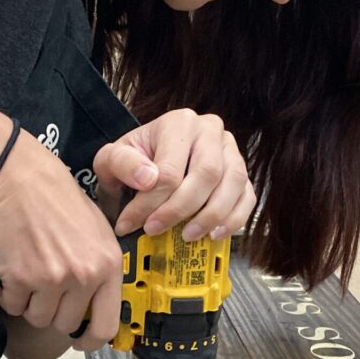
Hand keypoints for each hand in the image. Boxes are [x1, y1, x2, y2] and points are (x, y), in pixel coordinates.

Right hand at [0, 128, 122, 351]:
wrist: (15, 176)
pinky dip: (8, 294)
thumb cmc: (53, 195)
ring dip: (29, 303)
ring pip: (38, 318)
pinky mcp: (20, 279)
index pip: (107, 324)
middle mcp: (84, 275)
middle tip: (43, 289)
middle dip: (51, 311)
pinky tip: (11, 270)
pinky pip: (13, 306)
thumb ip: (99, 264)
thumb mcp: (95, 227)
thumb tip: (95, 300)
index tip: (80, 340)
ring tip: (27, 274)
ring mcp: (52, 279)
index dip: (91, 339)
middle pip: (66, 324)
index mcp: (108, 263)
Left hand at [93, 109, 255, 240]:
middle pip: (207, 174)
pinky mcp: (242, 172)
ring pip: (233, 184)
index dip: (152, 202)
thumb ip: (122, 164)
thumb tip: (148, 179)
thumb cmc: (131, 161)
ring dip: (211, 216)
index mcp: (179, 122)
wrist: (146, 164)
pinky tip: (214, 233)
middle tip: (156, 230)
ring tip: (187, 236)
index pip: (171, 169)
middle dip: (181, 209)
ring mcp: (231, 151)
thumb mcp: (112, 158)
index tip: (133, 224)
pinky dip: (234, 219)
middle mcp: (210, 131)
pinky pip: (248, 196)